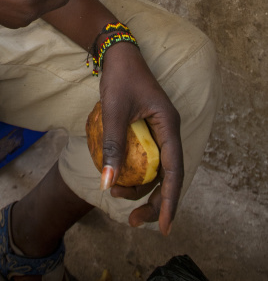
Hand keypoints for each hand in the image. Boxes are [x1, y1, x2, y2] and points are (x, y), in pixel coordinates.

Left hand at [99, 42, 182, 234]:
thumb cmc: (119, 78)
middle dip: (152, 200)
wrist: (117, 54)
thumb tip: (107, 182)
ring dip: (139, 186)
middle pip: (167, 175)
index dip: (169, 200)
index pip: (174, 170)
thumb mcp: (114, 112)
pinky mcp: (148, 129)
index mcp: (169, 125)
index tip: (163, 226)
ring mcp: (159, 130)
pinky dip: (135, 171)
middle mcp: (169, 130)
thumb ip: (112, 146)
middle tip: (131, 219)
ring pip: (156, 169)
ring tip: (114, 191)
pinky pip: (146, 158)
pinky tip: (118, 178)